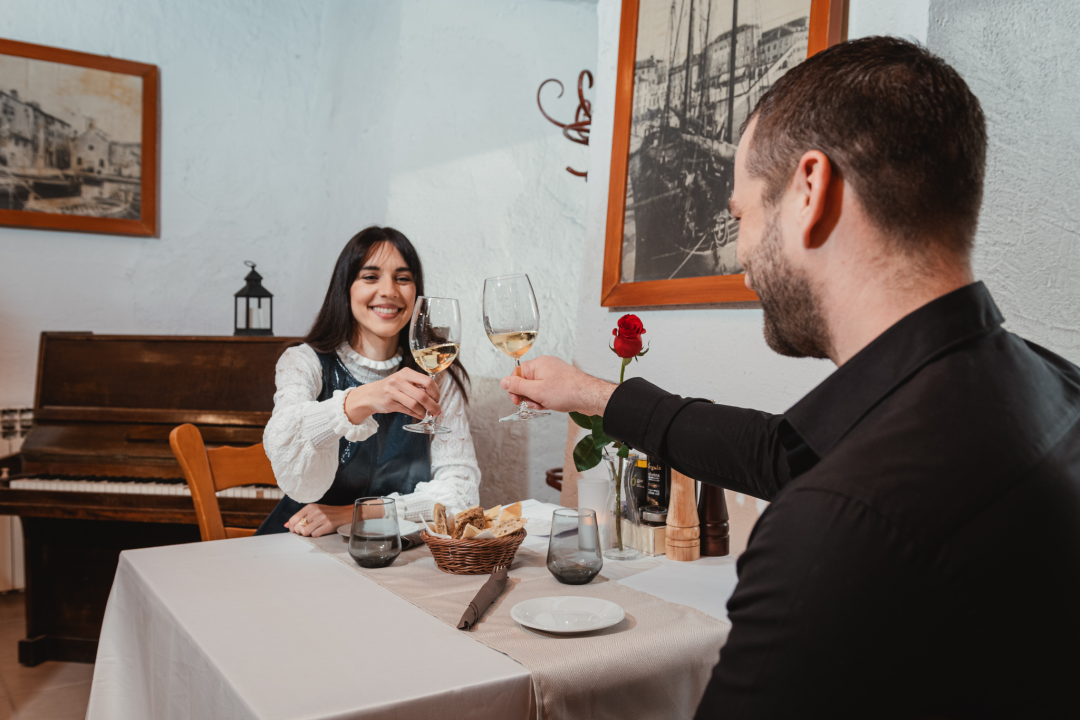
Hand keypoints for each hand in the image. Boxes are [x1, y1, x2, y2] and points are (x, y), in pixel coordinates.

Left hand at [285, 503, 352, 536]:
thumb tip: (286, 525)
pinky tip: (320, 531)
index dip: (292, 527)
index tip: (295, 529)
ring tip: (312, 531)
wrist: (345, 513)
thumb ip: (300, 517)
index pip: (293, 519)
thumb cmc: (328, 513)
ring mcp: (322, 518)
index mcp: (310, 507)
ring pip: (305, 532)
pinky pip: (315, 535)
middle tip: (305, 531)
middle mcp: (315, 511)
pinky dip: (316, 535)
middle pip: (298, 527)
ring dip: (307, 534)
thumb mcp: (314, 511)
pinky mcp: (328, 525)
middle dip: (299, 532)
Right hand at [344, 368, 441, 421]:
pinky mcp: (390, 403)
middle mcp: (399, 380)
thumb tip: (435, 397)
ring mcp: (393, 391)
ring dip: (424, 412)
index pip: (428, 381)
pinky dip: (416, 414)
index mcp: (406, 372)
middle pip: (422, 395)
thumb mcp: (403, 381)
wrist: (370, 394)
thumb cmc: (391, 388)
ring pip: (415, 404)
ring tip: (426, 414)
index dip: (436, 392)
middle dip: (433, 405)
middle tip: (437, 410)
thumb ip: (418, 385)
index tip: (437, 399)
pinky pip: (408, 410)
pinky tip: (419, 415)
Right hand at [499, 356, 616, 415]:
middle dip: (528, 396)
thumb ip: (518, 386)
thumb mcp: (536, 391)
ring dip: (538, 399)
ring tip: (546, 405)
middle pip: (527, 381)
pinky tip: (552, 404)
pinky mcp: (562, 381)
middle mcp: (546, 365)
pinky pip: (547, 389)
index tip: (517, 400)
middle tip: (534, 404)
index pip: (517, 373)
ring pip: (537, 387)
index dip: (515, 388)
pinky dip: (547, 398)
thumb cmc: (567, 392)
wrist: (589, 396)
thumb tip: (503, 381)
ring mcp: (555, 373)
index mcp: (538, 364)